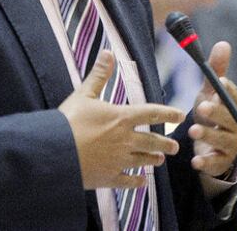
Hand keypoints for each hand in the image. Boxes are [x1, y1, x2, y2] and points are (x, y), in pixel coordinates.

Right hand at [59, 50, 184, 189]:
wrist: (56, 152)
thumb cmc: (68, 120)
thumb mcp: (84, 94)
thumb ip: (99, 75)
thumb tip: (108, 52)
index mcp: (121, 118)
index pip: (150, 113)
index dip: (168, 113)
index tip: (181, 115)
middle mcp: (125, 140)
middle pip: (151, 141)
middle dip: (165, 144)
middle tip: (175, 147)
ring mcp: (118, 161)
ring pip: (143, 161)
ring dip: (153, 159)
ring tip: (160, 160)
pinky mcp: (108, 177)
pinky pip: (128, 182)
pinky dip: (137, 183)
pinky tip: (142, 183)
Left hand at [190, 41, 236, 177]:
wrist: (209, 145)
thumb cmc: (211, 112)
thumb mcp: (210, 91)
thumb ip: (215, 70)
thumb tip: (224, 43)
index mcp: (233, 106)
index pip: (234, 96)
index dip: (228, 89)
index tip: (219, 81)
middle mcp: (235, 125)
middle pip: (230, 119)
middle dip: (217, 113)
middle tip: (202, 106)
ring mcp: (230, 145)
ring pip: (222, 141)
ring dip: (208, 135)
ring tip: (193, 130)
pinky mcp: (220, 162)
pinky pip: (215, 163)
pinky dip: (205, 162)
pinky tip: (194, 161)